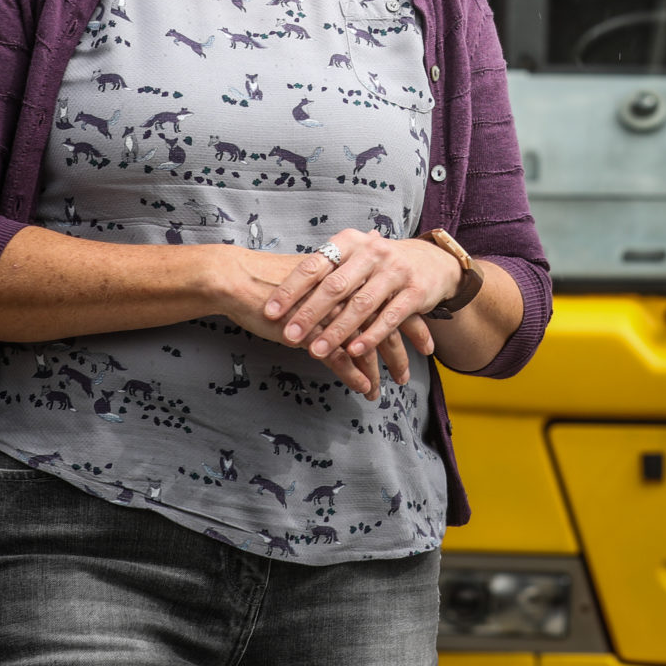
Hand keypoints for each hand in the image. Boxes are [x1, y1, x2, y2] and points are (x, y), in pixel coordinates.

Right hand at [213, 246, 405, 399]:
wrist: (240, 280)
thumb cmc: (277, 280)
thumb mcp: (316, 276)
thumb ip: (343, 281)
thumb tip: (362, 287)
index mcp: (352, 276)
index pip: (393, 302)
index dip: (412, 324)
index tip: (425, 344)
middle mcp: (347, 294)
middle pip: (386, 325)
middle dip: (401, 352)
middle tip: (412, 371)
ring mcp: (330, 314)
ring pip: (365, 345)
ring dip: (380, 370)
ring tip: (388, 389)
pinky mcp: (311, 332)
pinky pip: (339, 358)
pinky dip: (354, 375)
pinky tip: (365, 388)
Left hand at [263, 229, 458, 368]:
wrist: (431, 261)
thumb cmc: (378, 264)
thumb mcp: (352, 257)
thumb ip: (324, 271)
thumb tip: (276, 292)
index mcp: (350, 242)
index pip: (314, 265)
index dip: (291, 289)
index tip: (271, 312)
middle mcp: (373, 253)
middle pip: (336, 286)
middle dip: (310, 314)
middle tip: (289, 336)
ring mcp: (396, 272)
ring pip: (361, 305)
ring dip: (337, 332)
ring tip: (316, 352)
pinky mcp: (416, 292)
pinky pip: (390, 317)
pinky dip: (371, 336)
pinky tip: (354, 351)